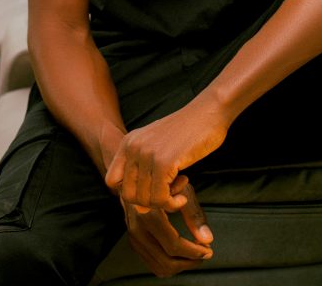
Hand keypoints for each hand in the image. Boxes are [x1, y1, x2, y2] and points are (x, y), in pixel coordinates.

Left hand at [105, 95, 229, 210]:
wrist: (209, 111)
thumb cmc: (187, 132)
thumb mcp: (158, 148)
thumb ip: (145, 175)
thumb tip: (140, 210)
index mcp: (128, 142)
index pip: (112, 181)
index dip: (130, 191)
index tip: (152, 187)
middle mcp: (133, 147)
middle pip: (128, 195)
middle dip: (150, 201)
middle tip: (170, 190)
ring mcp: (147, 154)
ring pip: (144, 200)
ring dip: (165, 202)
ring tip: (180, 186)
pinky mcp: (164, 162)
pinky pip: (161, 198)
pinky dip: (173, 203)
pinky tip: (185, 191)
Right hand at [121, 175, 213, 277]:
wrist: (136, 177)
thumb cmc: (163, 181)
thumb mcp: (181, 190)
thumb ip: (194, 215)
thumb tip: (208, 239)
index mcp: (149, 213)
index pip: (173, 244)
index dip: (193, 251)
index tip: (208, 250)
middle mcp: (138, 228)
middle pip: (167, 260)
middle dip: (190, 261)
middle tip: (205, 254)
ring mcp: (134, 236)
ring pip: (160, 266)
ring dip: (181, 266)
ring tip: (195, 256)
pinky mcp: (134, 241)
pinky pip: (153, 264)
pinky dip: (170, 266)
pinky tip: (181, 257)